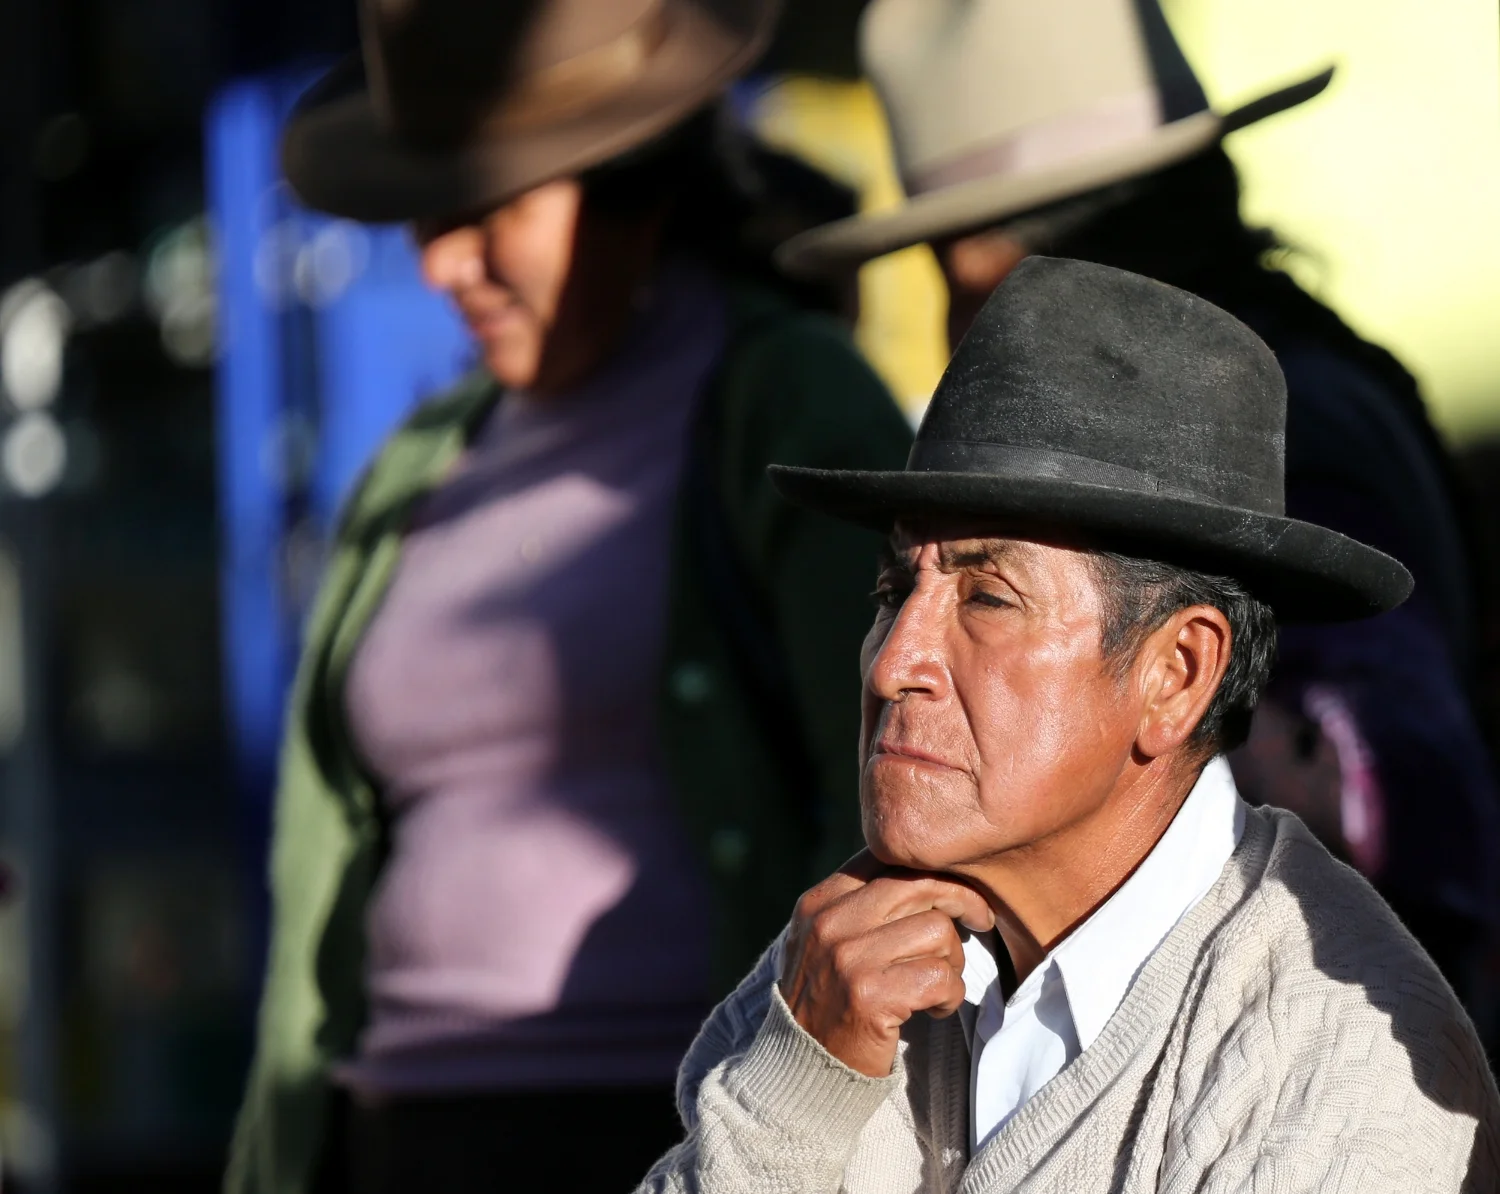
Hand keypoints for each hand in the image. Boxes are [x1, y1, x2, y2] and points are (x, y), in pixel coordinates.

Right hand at [778, 851, 994, 1077]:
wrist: (804, 1068)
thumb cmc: (831, 998)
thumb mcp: (827, 939)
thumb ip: (863, 903)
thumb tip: (929, 868)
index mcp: (820, 903)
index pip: (887, 858)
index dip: (933, 870)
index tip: (956, 891)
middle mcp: (829, 924)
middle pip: (919, 885)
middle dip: (962, 900)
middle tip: (980, 919)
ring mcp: (847, 960)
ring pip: (938, 932)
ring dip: (953, 961)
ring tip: (938, 983)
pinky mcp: (869, 997)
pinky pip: (941, 978)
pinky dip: (950, 996)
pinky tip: (934, 1009)